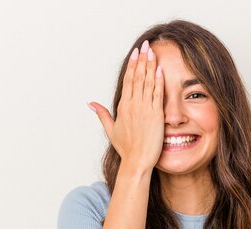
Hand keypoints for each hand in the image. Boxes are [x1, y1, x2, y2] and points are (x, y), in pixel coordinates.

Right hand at [88, 40, 164, 171]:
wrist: (137, 161)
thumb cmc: (126, 149)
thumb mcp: (111, 129)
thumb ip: (102, 114)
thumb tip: (91, 103)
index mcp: (122, 107)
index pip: (128, 80)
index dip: (132, 65)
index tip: (136, 53)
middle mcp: (133, 105)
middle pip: (137, 77)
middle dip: (142, 60)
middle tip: (145, 45)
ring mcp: (145, 110)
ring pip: (147, 83)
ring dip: (150, 66)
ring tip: (153, 52)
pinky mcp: (156, 115)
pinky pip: (157, 94)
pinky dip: (159, 81)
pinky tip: (160, 70)